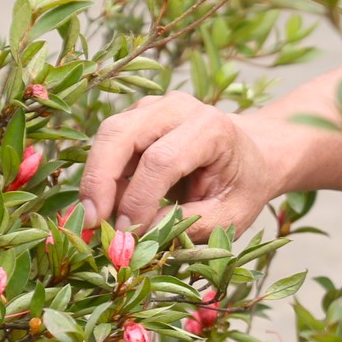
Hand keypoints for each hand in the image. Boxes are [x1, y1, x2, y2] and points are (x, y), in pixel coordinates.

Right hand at [79, 93, 282, 240]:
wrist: (252, 156)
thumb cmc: (243, 186)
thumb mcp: (230, 215)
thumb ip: (190, 223)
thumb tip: (142, 232)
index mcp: (211, 128)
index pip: (162, 159)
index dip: (138, 198)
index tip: (127, 233)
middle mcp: (179, 108)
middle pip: (123, 134)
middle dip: (99, 180)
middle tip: (89, 222)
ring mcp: (155, 107)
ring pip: (109, 135)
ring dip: (96, 178)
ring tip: (97, 219)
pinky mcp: (138, 116)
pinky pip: (109, 143)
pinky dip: (101, 175)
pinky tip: (107, 205)